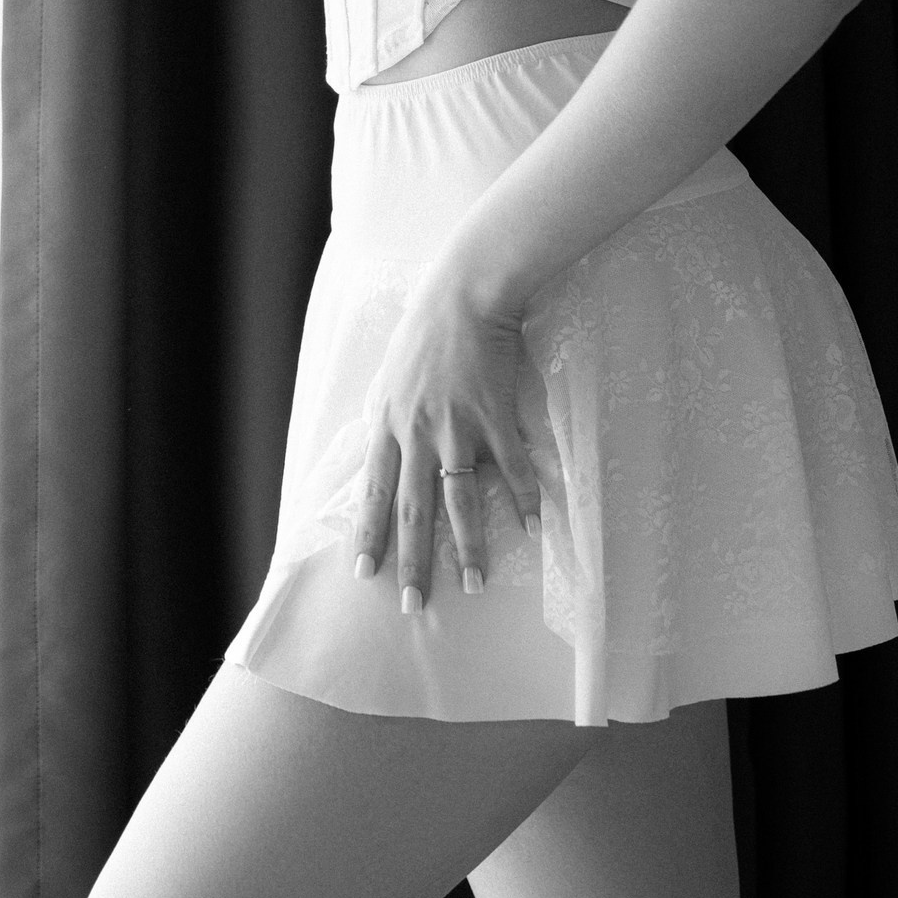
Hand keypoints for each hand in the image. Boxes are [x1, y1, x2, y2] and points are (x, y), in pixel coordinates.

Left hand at [351, 265, 540, 613]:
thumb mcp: (391, 374)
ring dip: (469, 547)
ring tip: (475, 585)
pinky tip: (533, 526)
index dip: (369, 534)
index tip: (365, 575)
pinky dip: (523, 499)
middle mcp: (417, 431)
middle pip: (412, 509)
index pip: (373, 491)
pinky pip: (511, 468)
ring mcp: (457, 426)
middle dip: (412, 561)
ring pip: (460, 500)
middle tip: (414, 605)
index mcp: (388, 422)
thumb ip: (388, 416)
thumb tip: (382, 452)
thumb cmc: (426, 330)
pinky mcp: (495, 416)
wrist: (465, 293)